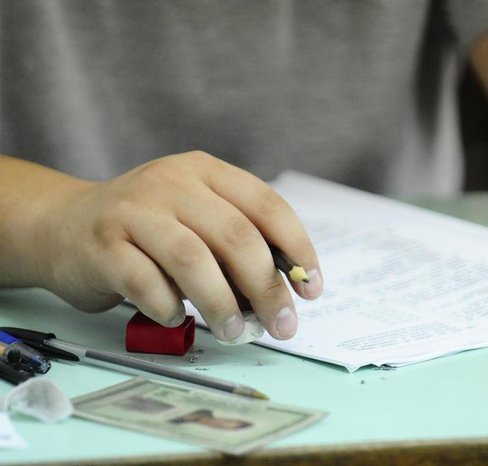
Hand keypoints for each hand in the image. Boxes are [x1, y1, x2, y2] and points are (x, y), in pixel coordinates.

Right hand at [33, 151, 322, 340]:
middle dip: (267, 288)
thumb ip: (235, 246)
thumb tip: (282, 294)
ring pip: (192, 260)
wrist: (63, 226)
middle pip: (235, 236)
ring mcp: (133, 210)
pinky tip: (175, 317)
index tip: (311, 289)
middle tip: (282, 326)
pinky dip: (170, 309)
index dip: (297, 249)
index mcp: (205, 172)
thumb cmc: (148, 232)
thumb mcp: (196, 221)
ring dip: (222, 305)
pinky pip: (147, 285)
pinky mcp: (102, 245)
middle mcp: (171, 182)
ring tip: (236, 333)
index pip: (267, 205)